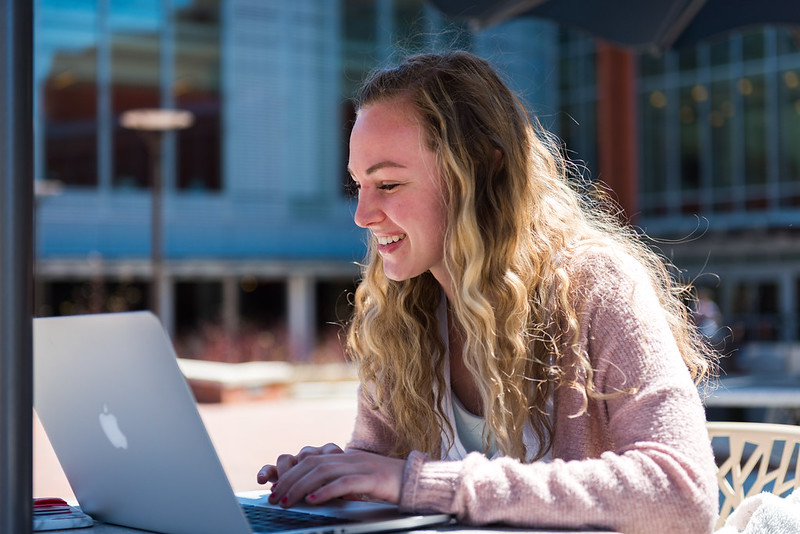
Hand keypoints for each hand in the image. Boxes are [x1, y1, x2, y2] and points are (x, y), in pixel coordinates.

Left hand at [257, 445, 404, 507]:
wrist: (415, 479)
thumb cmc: (384, 482)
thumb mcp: (356, 478)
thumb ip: (336, 480)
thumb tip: (311, 492)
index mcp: (343, 456)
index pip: (309, 460)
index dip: (289, 473)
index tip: (274, 488)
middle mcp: (348, 457)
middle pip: (310, 464)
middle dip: (288, 481)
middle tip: (274, 497)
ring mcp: (360, 466)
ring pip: (322, 472)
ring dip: (300, 487)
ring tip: (287, 501)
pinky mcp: (371, 478)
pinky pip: (344, 483)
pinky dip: (326, 491)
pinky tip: (313, 501)